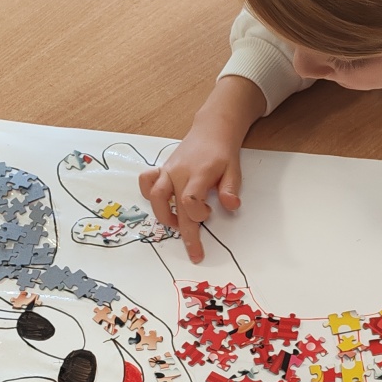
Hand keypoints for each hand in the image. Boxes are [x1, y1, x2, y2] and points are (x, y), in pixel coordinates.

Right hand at [139, 75, 265, 261]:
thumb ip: (231, 189)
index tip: (209, 215)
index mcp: (198, 173)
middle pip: (174, 206)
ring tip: (178, 223)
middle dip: (185, 233)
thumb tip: (232, 206)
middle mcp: (179, 172)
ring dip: (164, 216)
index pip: (190, 200)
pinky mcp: (162, 170)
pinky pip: (146, 182)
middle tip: (195, 252)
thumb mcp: (234, 169)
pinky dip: (149, 194)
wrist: (211, 130)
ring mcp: (168, 171)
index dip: (198, 215)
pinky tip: (163, 203)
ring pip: (155, 197)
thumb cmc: (223, 153)